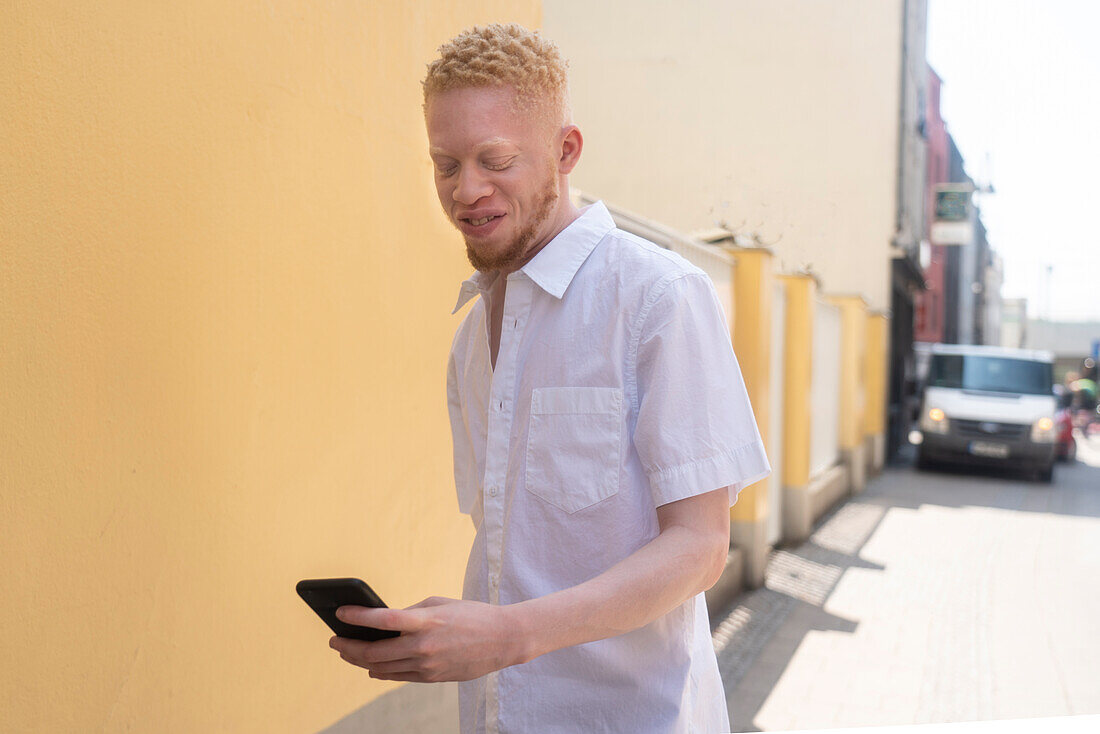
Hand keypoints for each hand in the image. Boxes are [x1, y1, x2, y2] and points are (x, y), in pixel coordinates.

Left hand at [328, 596, 527, 682]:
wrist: (503, 640)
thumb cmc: (471, 615)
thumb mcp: (440, 603)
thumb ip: (411, 612)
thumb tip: (384, 621)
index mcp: (427, 621)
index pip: (384, 620)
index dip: (358, 617)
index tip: (340, 613)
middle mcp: (424, 646)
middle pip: (375, 652)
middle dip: (349, 647)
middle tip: (335, 640)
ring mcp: (428, 666)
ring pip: (382, 668)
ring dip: (360, 661)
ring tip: (347, 652)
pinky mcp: (432, 678)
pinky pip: (398, 677)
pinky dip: (380, 671)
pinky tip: (370, 665)